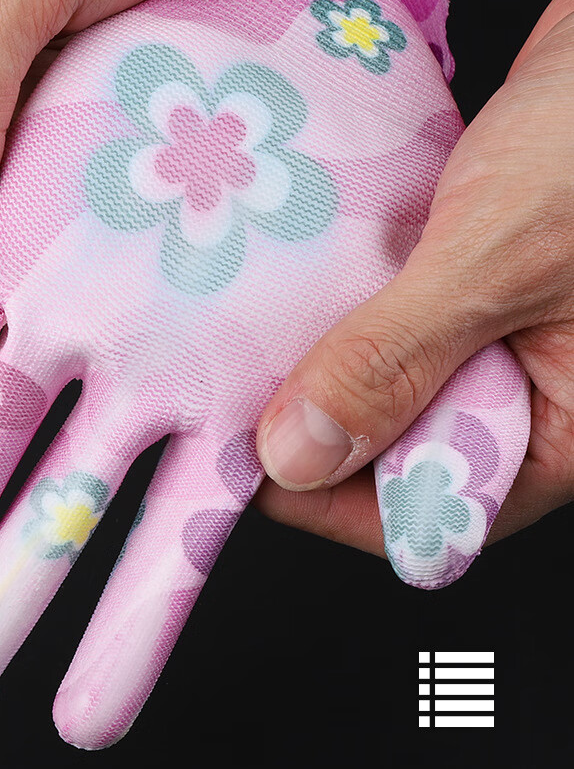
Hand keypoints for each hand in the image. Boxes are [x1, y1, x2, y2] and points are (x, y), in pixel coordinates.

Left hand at [255, 0, 573, 551]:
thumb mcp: (494, 262)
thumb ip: (398, 359)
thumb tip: (297, 456)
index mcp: (564, 428)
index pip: (430, 509)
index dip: (332, 498)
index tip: (243, 466)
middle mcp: (533, 385)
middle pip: (402, 441)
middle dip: (321, 419)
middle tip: (228, 387)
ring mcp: (502, 321)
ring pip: (394, 366)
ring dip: (326, 346)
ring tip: (244, 329)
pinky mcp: (477, 259)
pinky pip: (398, 299)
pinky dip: (350, 288)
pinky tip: (292, 269)